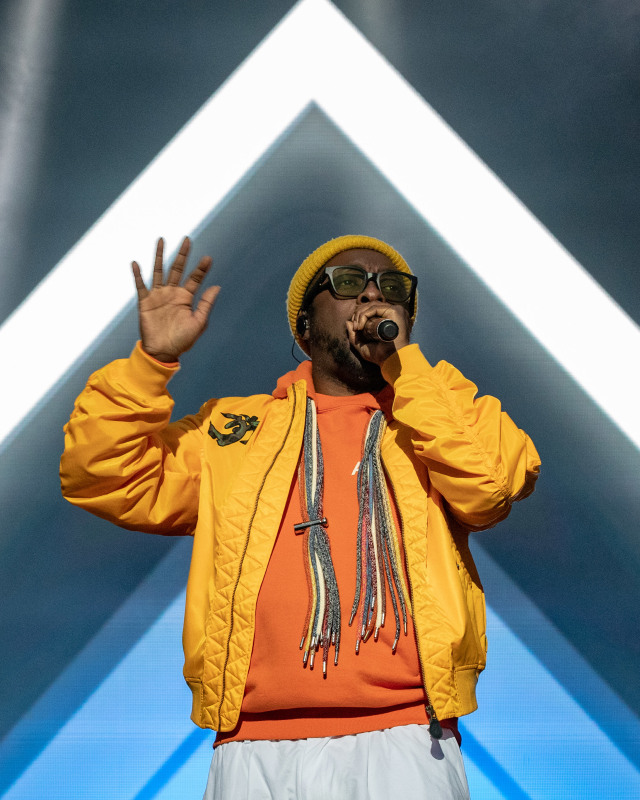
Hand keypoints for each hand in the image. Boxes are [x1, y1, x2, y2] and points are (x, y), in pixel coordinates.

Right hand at [132, 236, 220, 361]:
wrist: (163, 352)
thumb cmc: (182, 340)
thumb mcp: (198, 322)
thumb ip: (206, 304)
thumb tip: (217, 286)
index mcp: (186, 298)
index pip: (195, 279)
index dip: (201, 268)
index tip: (208, 258)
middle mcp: (172, 293)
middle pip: (177, 269)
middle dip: (182, 255)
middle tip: (187, 239)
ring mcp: (158, 296)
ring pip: (159, 271)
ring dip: (160, 256)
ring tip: (162, 240)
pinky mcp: (145, 302)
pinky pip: (140, 286)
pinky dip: (137, 275)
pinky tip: (135, 263)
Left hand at [346, 302, 410, 365]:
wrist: (391, 360)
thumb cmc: (380, 356)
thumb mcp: (363, 346)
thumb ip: (354, 336)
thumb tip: (348, 322)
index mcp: (391, 319)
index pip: (373, 309)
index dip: (361, 315)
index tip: (355, 327)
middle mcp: (395, 313)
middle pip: (372, 305)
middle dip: (359, 314)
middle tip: (355, 327)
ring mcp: (396, 311)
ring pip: (372, 305)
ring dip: (360, 315)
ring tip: (357, 328)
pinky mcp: (395, 311)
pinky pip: (374, 308)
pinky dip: (364, 315)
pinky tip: (361, 327)